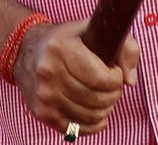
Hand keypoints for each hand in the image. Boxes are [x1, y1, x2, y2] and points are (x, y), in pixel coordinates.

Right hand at [14, 19, 136, 135]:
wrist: (27, 52)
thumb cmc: (67, 39)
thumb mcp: (93, 28)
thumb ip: (124, 45)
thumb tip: (130, 80)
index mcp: (62, 48)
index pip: (99, 77)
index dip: (116, 79)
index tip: (117, 73)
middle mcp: (49, 73)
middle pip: (95, 98)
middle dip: (113, 95)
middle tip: (114, 87)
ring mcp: (44, 96)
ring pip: (88, 115)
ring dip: (105, 109)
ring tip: (106, 97)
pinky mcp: (42, 114)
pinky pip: (75, 128)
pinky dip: (93, 125)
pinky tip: (98, 115)